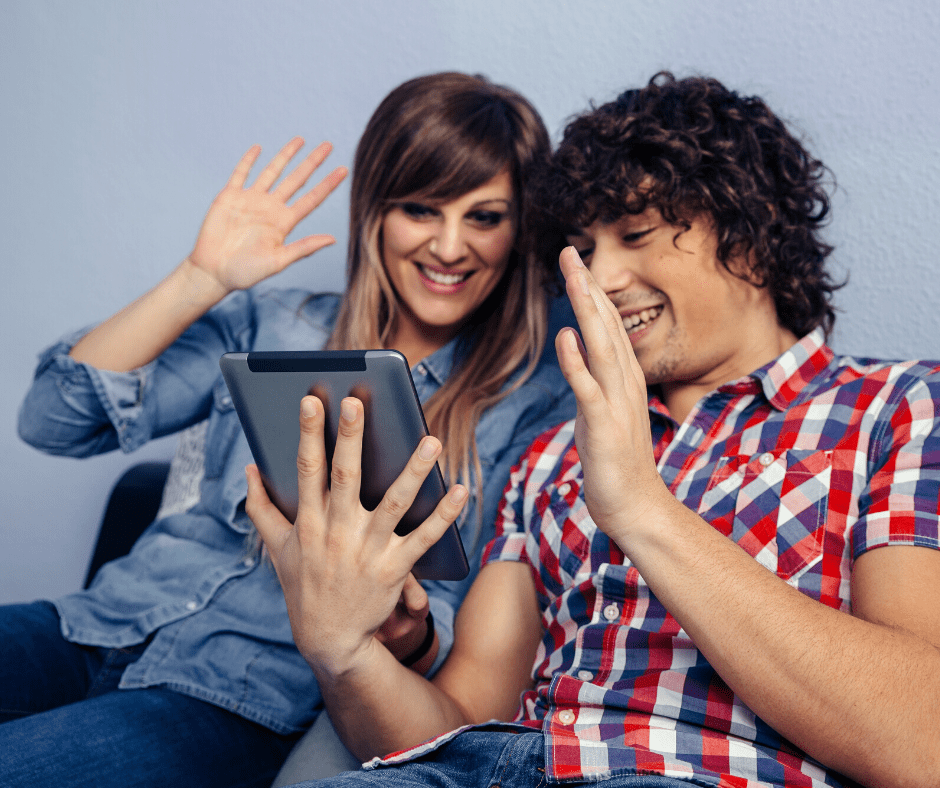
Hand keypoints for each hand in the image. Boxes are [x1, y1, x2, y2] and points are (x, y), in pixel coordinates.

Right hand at [188, 138, 346, 293]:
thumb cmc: (245, 272)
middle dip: (312, 162)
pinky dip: (249, 161)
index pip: (311, 198)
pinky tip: (259, 148)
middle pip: (296, 180)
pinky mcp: (230, 197)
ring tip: (300, 140)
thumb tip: (332, 239)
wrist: (213, 272)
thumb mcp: (278, 261)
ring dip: (285, 155)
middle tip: (328, 145)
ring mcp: (251, 200)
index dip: (327, 184)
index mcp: (284, 223)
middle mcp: (271, 208)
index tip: (343, 170)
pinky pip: (241, 174)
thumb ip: (304, 248)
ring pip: (272, 172)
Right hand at [245, 395, 466, 677]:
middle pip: (345, 477)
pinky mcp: (394, 568)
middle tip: (356, 402)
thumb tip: (249, 469)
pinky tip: (460, 490)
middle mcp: (337, 532)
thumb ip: (260, 507)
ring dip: (413, 471)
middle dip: (349, 439)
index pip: (307, 470)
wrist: (329, 640)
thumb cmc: (304, 586)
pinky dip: (443, 515)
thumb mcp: (276, 549)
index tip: (310, 400)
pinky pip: (423, 537)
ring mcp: (367, 550)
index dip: (307, 434)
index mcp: (309, 522)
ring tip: (430, 440)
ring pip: (393, 503)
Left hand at [554, 247, 670, 545]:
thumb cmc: (617, 462)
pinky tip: (566, 338)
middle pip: (606, 326)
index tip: (574, 261)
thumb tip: (576, 345)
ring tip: (572, 277)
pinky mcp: (604, 427)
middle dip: (587, 287)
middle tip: (570, 252)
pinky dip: (577, 362)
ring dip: (586, 311)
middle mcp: (625, 384)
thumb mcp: (603, 410)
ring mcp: (617, 404)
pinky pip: (588, 390)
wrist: (636, 507)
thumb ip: (592, 377)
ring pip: (601, 347)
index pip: (608, 326)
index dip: (591, 292)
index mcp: (625, 379)